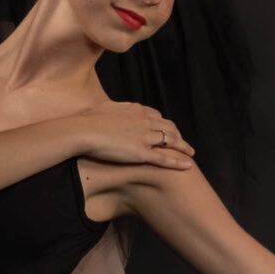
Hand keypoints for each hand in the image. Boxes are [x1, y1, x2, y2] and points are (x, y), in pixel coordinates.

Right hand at [75, 101, 195, 168]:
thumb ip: (115, 109)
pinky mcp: (141, 153)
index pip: (157, 116)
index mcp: (137, 110)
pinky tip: (187, 165)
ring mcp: (144, 137)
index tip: (167, 130)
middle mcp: (145, 121)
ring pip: (170, 141)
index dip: (164, 124)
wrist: (83, 130)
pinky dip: (177, 162)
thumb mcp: (105, 107)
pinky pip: (164, 158)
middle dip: (178, 135)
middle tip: (183, 143)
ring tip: (190, 153)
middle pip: (169, 127)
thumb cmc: (88, 120)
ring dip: (183, 147)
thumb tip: (114, 109)